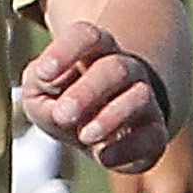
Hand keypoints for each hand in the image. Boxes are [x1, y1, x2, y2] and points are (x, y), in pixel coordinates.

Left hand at [13, 20, 173, 175]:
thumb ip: (40, 84)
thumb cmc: (61, 101)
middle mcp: (124, 70)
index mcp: (93, 51)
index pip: (87, 36)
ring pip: (140, 97)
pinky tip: (104, 156)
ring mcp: (143, 100)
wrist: (92, 129)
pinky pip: (153, 137)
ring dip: (111, 117)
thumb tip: (54, 90)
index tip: (45, 73)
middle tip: (63, 114)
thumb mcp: (39, 91)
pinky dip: (129, 149)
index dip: (67, 50)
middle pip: (116, 67)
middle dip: (90, 91)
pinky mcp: (153, 133)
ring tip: (85, 135)